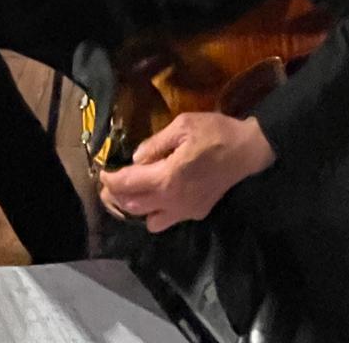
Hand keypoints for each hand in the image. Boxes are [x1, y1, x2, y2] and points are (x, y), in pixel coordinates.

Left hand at [100, 113, 274, 231]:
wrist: (247, 151)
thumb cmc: (214, 133)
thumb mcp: (182, 126)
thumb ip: (156, 143)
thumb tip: (136, 157)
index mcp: (167, 177)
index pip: (128, 184)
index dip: (110, 180)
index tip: (101, 172)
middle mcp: (173, 200)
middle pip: (133, 206)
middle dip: (116, 195)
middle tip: (109, 183)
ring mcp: (185, 211)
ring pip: (148, 220)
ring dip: (135, 208)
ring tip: (132, 191)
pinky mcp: (196, 213)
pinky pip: (167, 220)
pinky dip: (155, 212)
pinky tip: (156, 195)